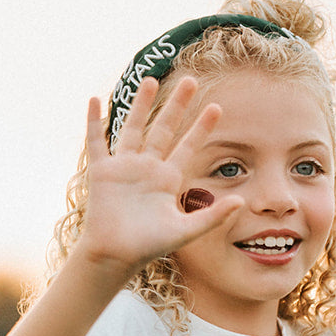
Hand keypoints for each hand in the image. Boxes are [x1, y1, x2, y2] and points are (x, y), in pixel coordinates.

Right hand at [78, 77, 242, 276]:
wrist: (116, 255)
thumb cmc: (149, 246)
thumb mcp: (186, 231)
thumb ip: (213, 216)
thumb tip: (242, 202)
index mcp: (167, 179)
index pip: (189, 147)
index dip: (202, 128)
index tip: (217, 108)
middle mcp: (147, 168)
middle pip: (164, 129)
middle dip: (178, 106)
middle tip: (191, 80)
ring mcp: (124, 167)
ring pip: (133, 128)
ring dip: (142, 105)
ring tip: (150, 79)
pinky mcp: (102, 171)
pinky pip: (96, 142)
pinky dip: (93, 122)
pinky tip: (95, 100)